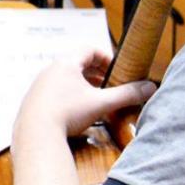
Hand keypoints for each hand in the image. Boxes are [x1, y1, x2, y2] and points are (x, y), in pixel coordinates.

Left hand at [19, 47, 155, 139]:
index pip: (89, 50)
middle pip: (78, 64)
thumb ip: (127, 94)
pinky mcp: (34, 100)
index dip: (106, 57)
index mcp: (65, 64)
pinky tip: (80, 111)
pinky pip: (56, 92)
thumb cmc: (67, 113)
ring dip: (85, 86)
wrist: (36, 134)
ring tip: (99, 98)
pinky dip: (71, 96)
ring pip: (67, 79)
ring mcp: (40, 86)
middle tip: (112, 84)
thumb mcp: (102, 103)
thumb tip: (150, 87)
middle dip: (98, 73)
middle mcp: (50, 71)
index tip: (118, 69)